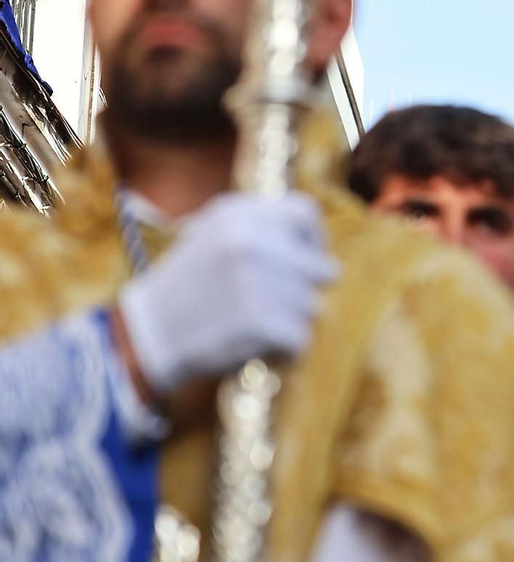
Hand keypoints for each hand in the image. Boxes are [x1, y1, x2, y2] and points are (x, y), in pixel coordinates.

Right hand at [115, 193, 337, 396]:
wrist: (146, 334)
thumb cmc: (186, 287)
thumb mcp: (209, 236)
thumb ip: (258, 228)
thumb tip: (315, 243)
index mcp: (236, 215)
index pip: (305, 213)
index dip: (313, 240)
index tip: (305, 262)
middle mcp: (249, 241)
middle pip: (319, 268)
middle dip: (304, 290)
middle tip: (277, 306)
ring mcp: (255, 280)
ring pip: (312, 306)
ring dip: (291, 321)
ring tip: (253, 324)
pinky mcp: (259, 320)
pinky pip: (300, 337)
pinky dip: (284, 348)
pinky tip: (255, 345)